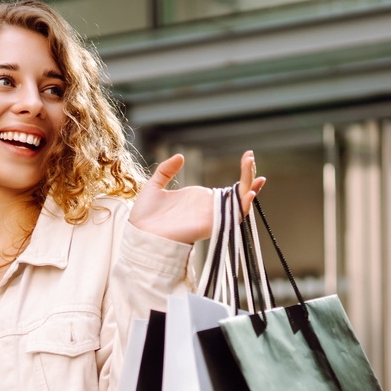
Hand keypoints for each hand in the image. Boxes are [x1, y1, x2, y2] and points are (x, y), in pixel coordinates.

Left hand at [128, 151, 264, 245]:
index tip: (248, 157)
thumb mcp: (154, 186)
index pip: (229, 189)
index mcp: (200, 199)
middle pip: (239, 193)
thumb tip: (180, 157)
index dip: (242, 175)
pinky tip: (250, 193)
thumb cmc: (144, 217)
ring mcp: (211, 217)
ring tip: (252, 166)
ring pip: (240, 204)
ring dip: (249, 186)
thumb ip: (166, 170)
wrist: (138, 233)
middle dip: (249, 176)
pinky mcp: (210, 226)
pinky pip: (232, 218)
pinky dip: (243, 207)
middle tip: (250, 157)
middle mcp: (209, 208)